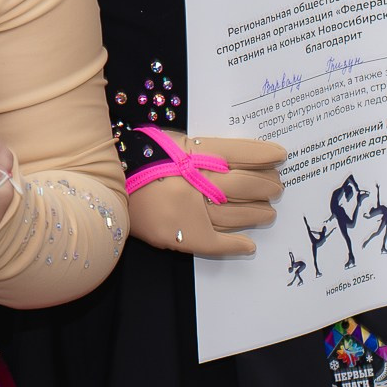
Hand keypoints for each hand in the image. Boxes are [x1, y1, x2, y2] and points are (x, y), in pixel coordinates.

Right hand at [126, 136, 283, 256]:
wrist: (106, 183)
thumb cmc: (139, 157)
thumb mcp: (172, 141)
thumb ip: (201, 149)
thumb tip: (235, 158)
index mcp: (194, 151)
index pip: (240, 152)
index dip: (264, 154)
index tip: (281, 155)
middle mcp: (196, 179)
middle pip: (245, 184)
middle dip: (266, 186)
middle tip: (278, 187)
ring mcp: (191, 209)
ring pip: (237, 214)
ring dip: (257, 213)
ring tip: (268, 212)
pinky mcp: (182, 233)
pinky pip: (217, 242)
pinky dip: (236, 245)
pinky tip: (250, 245)